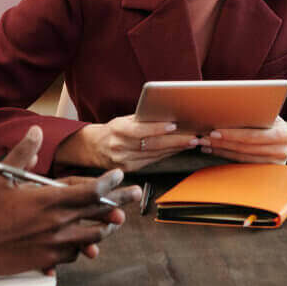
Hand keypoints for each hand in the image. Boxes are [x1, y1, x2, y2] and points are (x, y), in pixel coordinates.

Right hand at [0, 129, 141, 274]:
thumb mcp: (0, 176)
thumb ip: (22, 153)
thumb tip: (35, 131)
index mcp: (50, 200)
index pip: (91, 190)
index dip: (110, 182)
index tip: (120, 176)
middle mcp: (58, 223)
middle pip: (100, 213)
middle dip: (120, 202)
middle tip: (136, 195)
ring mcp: (55, 244)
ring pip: (92, 237)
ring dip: (104, 228)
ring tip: (112, 222)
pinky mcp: (47, 259)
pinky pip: (74, 253)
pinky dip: (82, 246)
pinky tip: (83, 243)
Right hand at [64, 116, 201, 172]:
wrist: (94, 148)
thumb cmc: (113, 130)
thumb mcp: (124, 120)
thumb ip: (142, 119)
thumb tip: (165, 115)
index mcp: (118, 131)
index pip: (140, 130)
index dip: (157, 129)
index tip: (174, 125)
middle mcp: (120, 148)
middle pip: (152, 145)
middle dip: (175, 142)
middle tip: (192, 137)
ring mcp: (124, 161)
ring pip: (155, 155)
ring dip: (175, 149)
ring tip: (190, 142)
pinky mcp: (130, 170)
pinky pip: (152, 162)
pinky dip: (166, 155)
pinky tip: (177, 150)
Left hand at [201, 117, 286, 163]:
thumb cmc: (272, 121)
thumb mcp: (269, 114)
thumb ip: (255, 114)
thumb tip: (227, 109)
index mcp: (281, 135)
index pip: (251, 136)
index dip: (231, 135)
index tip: (213, 132)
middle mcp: (281, 151)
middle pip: (244, 148)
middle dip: (221, 143)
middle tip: (203, 139)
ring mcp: (275, 164)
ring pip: (241, 157)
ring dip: (221, 150)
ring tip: (205, 144)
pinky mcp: (267, 171)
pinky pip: (243, 164)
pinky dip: (227, 156)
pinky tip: (215, 150)